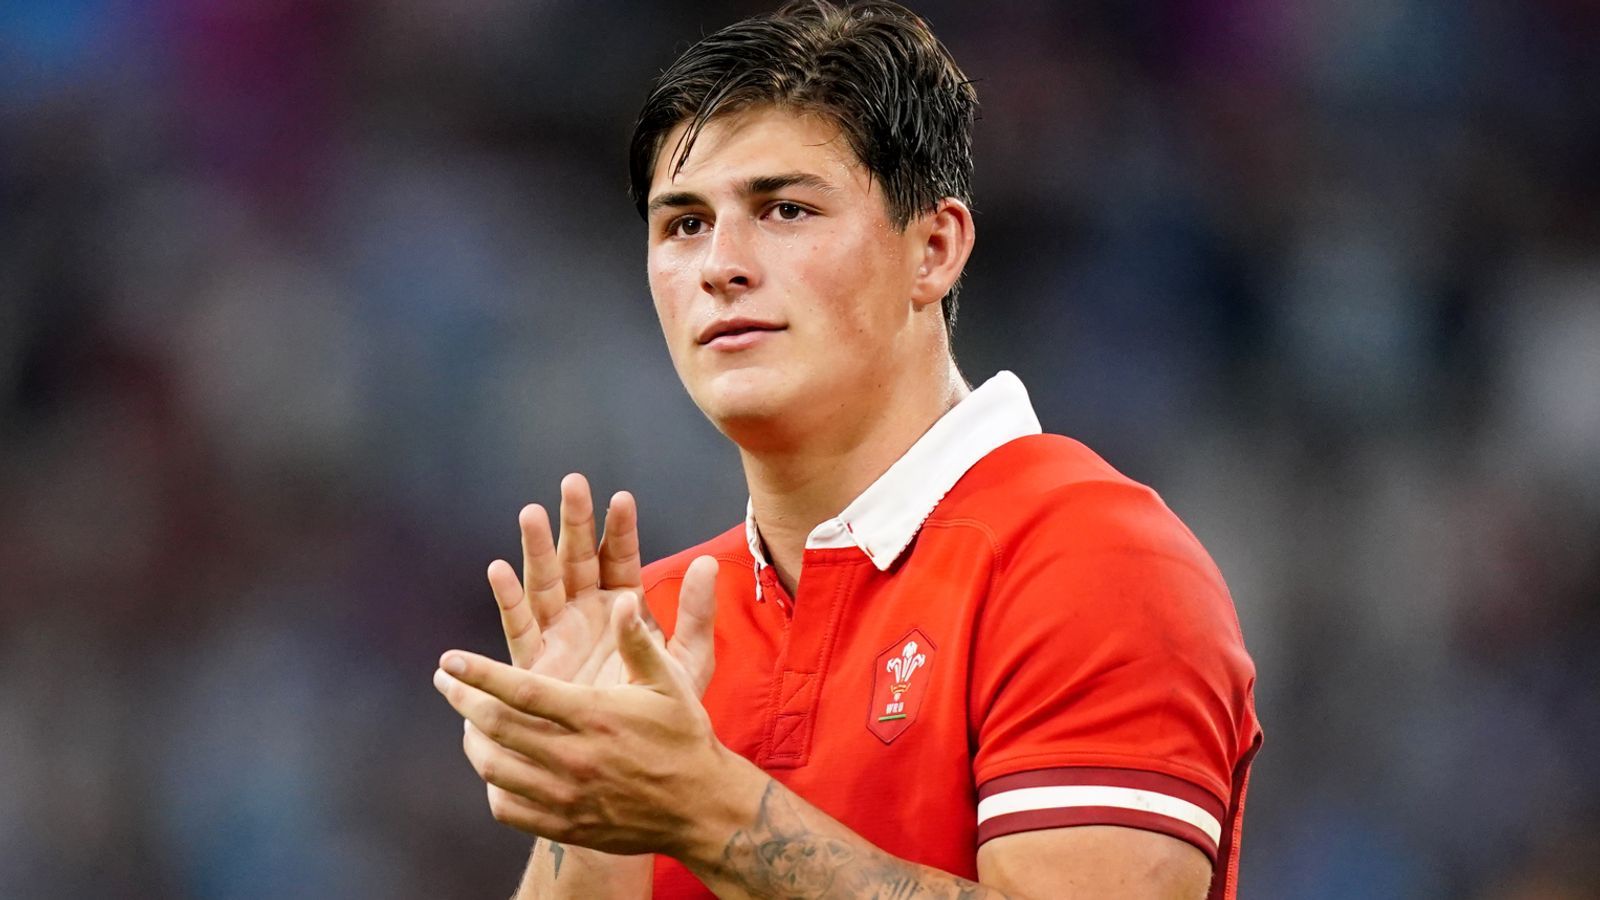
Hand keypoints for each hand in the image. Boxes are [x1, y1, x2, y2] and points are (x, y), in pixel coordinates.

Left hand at [434, 592, 763, 856]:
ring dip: (472, 740)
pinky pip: (508, 807)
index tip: (450, 660)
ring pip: (495, 768)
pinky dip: (492, 784)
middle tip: (446, 682)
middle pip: (497, 727)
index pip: (522, 691)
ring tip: (467, 720)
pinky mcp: (565, 824)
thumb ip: (639, 642)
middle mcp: (575, 757)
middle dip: (462, 699)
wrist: (699, 807)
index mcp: (595, 716)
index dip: (480, 674)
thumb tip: (623, 599)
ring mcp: (567, 795)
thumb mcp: (669, 682)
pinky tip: (495, 765)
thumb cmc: (684, 736)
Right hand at [487, 473, 715, 695]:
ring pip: (545, 581)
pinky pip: (520, 625)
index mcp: (623, 606)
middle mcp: (587, 611)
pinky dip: (509, 599)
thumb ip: (696, 613)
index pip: (620, 557)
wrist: (630, 760)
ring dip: (537, 548)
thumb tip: (709, 562)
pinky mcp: (535, 662)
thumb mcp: (688, 659)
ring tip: (531, 514)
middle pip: (578, 557)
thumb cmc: (663, 711)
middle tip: (572, 484)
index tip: (623, 498)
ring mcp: (560, 632)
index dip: (620, 529)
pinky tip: (500, 570)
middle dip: (575, 521)